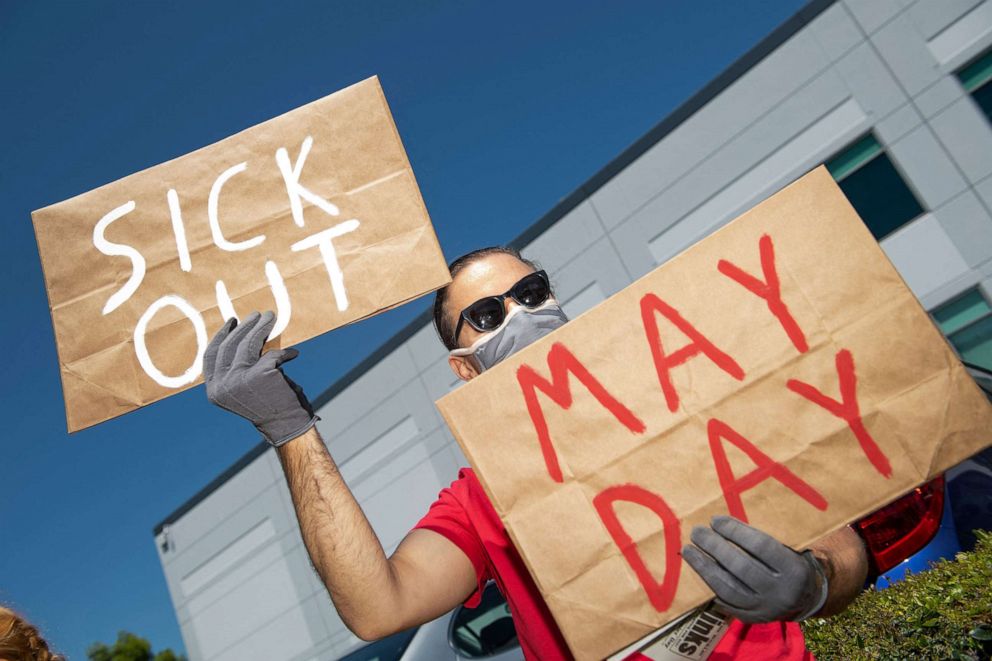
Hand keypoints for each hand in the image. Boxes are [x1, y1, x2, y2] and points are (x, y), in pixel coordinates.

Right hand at [204, 310, 316, 446]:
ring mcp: (239, 379)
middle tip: (256, 314)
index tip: (232, 321)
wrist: (285, 426)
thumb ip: (235, 367)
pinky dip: (285, 353)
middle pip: (230, 345)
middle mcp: (222, 385)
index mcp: (214, 390)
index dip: (221, 336)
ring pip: (249, 344)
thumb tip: (240, 333)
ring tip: (270, 317)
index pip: (211, 355)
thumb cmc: (266, 405)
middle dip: (244, 326)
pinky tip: (293, 354)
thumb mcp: (242, 386)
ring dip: (261, 327)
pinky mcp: (260, 374)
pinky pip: (273, 354)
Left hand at [681, 515, 827, 622]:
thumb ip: (759, 539)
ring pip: (729, 588)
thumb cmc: (790, 563)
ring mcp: (765, 609)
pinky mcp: (751, 618)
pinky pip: (725, 602)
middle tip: (697, 532)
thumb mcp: (787, 549)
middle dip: (715, 548)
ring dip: (704, 567)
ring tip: (688, 550)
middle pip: (742, 568)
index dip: (735, 531)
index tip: (715, 519)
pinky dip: (709, 584)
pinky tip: (697, 569)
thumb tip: (720, 523)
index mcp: (794, 569)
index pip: (761, 546)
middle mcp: (780, 592)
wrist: (806, 600)